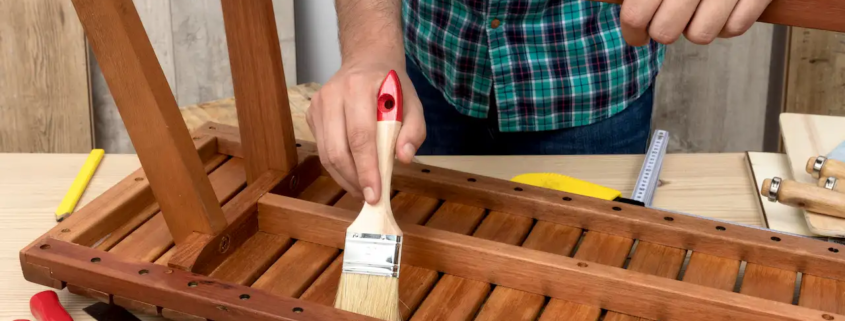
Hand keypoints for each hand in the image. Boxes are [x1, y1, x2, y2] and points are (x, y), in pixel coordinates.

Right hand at [307, 60, 424, 203]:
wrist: (367, 60)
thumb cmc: (391, 85)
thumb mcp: (413, 103)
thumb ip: (414, 130)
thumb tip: (403, 159)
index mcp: (359, 87)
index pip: (360, 136)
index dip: (367, 169)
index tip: (375, 194)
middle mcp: (333, 94)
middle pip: (337, 149)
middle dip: (354, 179)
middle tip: (370, 197)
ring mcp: (318, 104)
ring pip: (325, 154)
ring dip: (344, 178)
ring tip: (362, 189)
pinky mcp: (311, 114)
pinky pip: (321, 149)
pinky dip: (337, 167)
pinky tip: (353, 174)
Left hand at [619, 0, 772, 45]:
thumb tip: (631, 14)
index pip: (636, 16)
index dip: (633, 32)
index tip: (638, 34)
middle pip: (665, 32)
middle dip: (664, 30)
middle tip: (668, 19)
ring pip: (700, 35)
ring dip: (697, 28)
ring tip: (698, 9)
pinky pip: (734, 28)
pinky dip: (727, 23)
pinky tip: (724, 8)